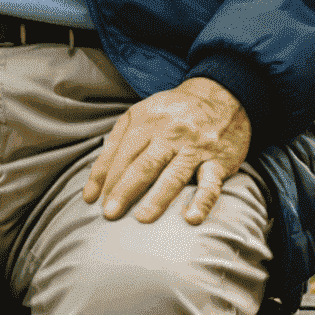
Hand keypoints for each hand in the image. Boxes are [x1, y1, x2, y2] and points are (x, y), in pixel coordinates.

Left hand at [83, 76, 250, 224]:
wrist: (221, 96)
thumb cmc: (172, 111)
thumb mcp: (140, 113)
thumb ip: (118, 140)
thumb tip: (98, 176)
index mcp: (146, 121)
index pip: (122, 153)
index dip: (105, 176)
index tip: (93, 199)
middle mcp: (169, 133)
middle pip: (143, 165)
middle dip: (124, 190)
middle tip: (109, 213)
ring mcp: (195, 147)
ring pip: (173, 175)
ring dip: (157, 199)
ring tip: (141, 218)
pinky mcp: (219, 161)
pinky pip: (211, 183)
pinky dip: (202, 201)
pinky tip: (191, 218)